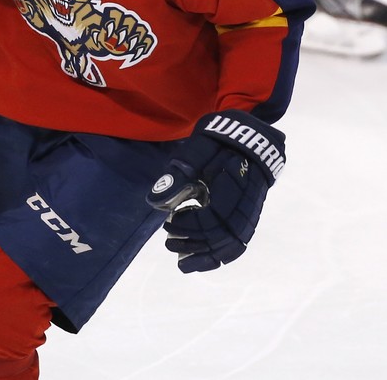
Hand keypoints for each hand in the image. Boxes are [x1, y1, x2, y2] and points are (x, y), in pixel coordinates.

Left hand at [147, 110, 284, 272]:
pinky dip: (220, 256)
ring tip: (182, 263)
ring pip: (231, 247)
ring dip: (205, 257)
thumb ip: (177, 176)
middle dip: (192, 244)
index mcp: (231, 187)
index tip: (169, 221)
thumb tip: (154, 202)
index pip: (211, 220)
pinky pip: (238, 245)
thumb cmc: (219, 144)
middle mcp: (245, 205)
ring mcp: (250, 214)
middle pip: (220, 238)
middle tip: (168, 243)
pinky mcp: (249, 219)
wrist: (250, 141)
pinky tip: (203, 260)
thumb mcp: (196, 152)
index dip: (188, 226)